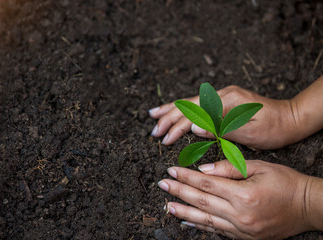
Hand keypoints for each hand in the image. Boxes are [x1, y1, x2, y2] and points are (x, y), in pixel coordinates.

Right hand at [149, 85, 298, 149]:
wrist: (290, 118)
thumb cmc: (273, 129)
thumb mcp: (249, 133)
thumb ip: (220, 129)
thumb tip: (194, 127)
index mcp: (226, 102)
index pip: (195, 114)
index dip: (177, 127)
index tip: (165, 139)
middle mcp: (221, 95)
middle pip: (188, 106)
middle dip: (168, 118)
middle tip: (153, 132)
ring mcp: (221, 96)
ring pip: (189, 102)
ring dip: (170, 110)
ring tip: (152, 115)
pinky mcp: (222, 100)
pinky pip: (197, 104)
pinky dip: (182, 108)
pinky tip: (172, 110)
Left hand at [157, 160, 313, 238]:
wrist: (308, 207)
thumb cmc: (286, 182)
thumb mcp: (260, 166)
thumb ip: (230, 168)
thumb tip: (204, 169)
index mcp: (244, 194)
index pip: (207, 183)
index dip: (187, 177)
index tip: (171, 170)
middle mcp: (240, 215)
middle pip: (202, 201)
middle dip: (179, 191)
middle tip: (162, 184)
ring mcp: (242, 229)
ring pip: (205, 219)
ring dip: (183, 211)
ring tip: (166, 204)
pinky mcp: (244, 237)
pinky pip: (216, 231)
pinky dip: (199, 226)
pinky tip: (185, 220)